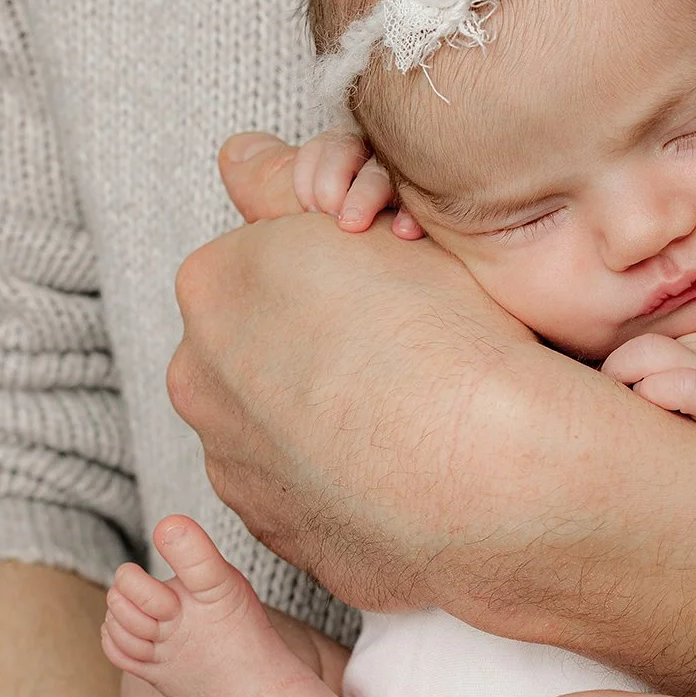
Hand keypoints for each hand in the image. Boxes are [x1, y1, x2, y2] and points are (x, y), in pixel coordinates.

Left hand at [171, 133, 578, 612]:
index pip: (256, 263)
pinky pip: (313, 501)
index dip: (326, 268)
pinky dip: (348, 488)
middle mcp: (200, 383)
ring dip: (325, 422)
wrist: (495, 470)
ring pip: (276, 430)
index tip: (380, 285)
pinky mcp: (285, 540)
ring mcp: (237, 472)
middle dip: (312, 347)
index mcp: (213, 288)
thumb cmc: (444, 332)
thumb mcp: (365, 220)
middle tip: (401, 348)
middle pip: (254, 349)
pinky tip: (408, 472)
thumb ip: (282, 182)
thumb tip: (238, 156)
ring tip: (411, 417)